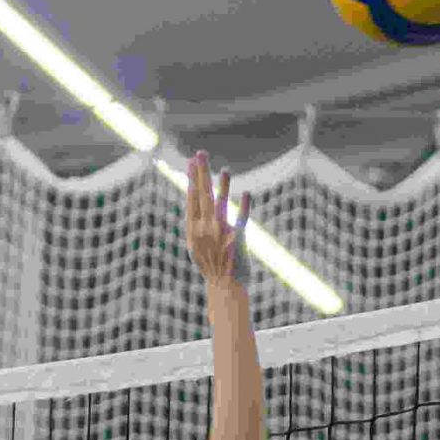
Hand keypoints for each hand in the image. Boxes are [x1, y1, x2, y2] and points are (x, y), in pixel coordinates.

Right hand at [177, 152, 249, 292]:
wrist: (224, 286)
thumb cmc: (210, 264)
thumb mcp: (195, 244)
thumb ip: (196, 223)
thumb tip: (194, 200)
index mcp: (193, 229)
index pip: (192, 198)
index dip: (192, 179)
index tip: (192, 162)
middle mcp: (205, 229)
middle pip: (203, 196)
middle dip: (201, 173)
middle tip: (200, 154)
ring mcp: (221, 233)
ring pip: (221, 205)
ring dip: (223, 186)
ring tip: (225, 169)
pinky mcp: (238, 239)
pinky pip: (242, 220)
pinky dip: (245, 207)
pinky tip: (247, 193)